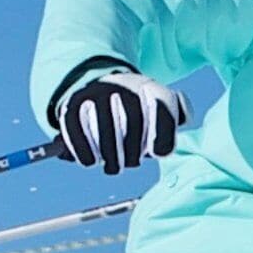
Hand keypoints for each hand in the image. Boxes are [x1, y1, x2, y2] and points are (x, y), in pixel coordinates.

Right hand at [51, 60, 186, 174]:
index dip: (162, 134)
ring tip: (113, 167)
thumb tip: (173, 133)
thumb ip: (179, 115)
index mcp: (150, 87)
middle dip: (133, 151)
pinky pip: (76, 130)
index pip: (162, 107)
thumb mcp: (162, 107)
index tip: (157, 152)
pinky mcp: (72, 105)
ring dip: (109, 155)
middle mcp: (123, 85)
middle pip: (132, 120)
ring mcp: (96, 93)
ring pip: (104, 128)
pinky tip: (91, 161)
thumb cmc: (138, 110)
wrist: (99, 87)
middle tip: (130, 162)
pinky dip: (84, 150)